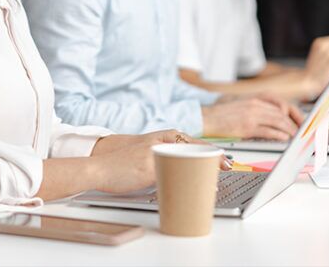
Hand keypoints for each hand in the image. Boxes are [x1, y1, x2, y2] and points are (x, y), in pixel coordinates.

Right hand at [92, 131, 226, 193]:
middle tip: (228, 170)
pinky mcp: (149, 168)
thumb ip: (167, 156)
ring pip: (187, 163)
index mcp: (164, 136)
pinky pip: (172, 176)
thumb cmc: (125, 163)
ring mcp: (156, 154)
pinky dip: (186, 184)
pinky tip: (194, 191)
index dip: (214, 153)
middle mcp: (162, 141)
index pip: (196, 143)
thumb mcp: (149, 153)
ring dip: (203, 174)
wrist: (100, 166)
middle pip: (196, 151)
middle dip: (214, 162)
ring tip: (213, 185)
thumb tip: (189, 169)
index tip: (228, 162)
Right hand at [201, 95, 301, 140]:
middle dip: (295, 123)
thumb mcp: (242, 105)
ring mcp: (252, 115)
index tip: (301, 120)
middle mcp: (255, 104)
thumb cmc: (222, 114)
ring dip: (290, 130)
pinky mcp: (247, 126)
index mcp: (255, 99)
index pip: (281, 103)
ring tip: (296, 137)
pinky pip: (268, 130)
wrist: (206, 117)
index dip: (294, 112)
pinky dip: (278, 135)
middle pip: (282, 113)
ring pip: (278, 121)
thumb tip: (274, 118)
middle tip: (302, 132)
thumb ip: (258, 108)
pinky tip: (284, 139)